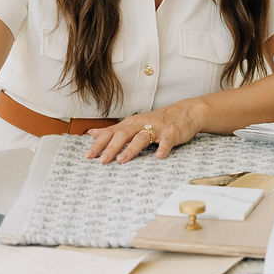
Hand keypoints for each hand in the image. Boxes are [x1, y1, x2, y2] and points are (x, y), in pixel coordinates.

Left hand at [85, 102, 204, 163]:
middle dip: (111, 147)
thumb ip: (114, 130)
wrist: (185, 112)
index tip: (87, 155)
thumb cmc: (157, 121)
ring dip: (131, 149)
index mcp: (131, 124)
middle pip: (123, 134)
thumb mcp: (133, 123)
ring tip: (121, 160)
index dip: (99, 144)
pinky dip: (163, 148)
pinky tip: (159, 156)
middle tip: (102, 160)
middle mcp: (141, 124)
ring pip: (141, 137)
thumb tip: (92, 133)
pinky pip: (166, 141)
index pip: (111, 133)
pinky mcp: (171, 133)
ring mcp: (157, 128)